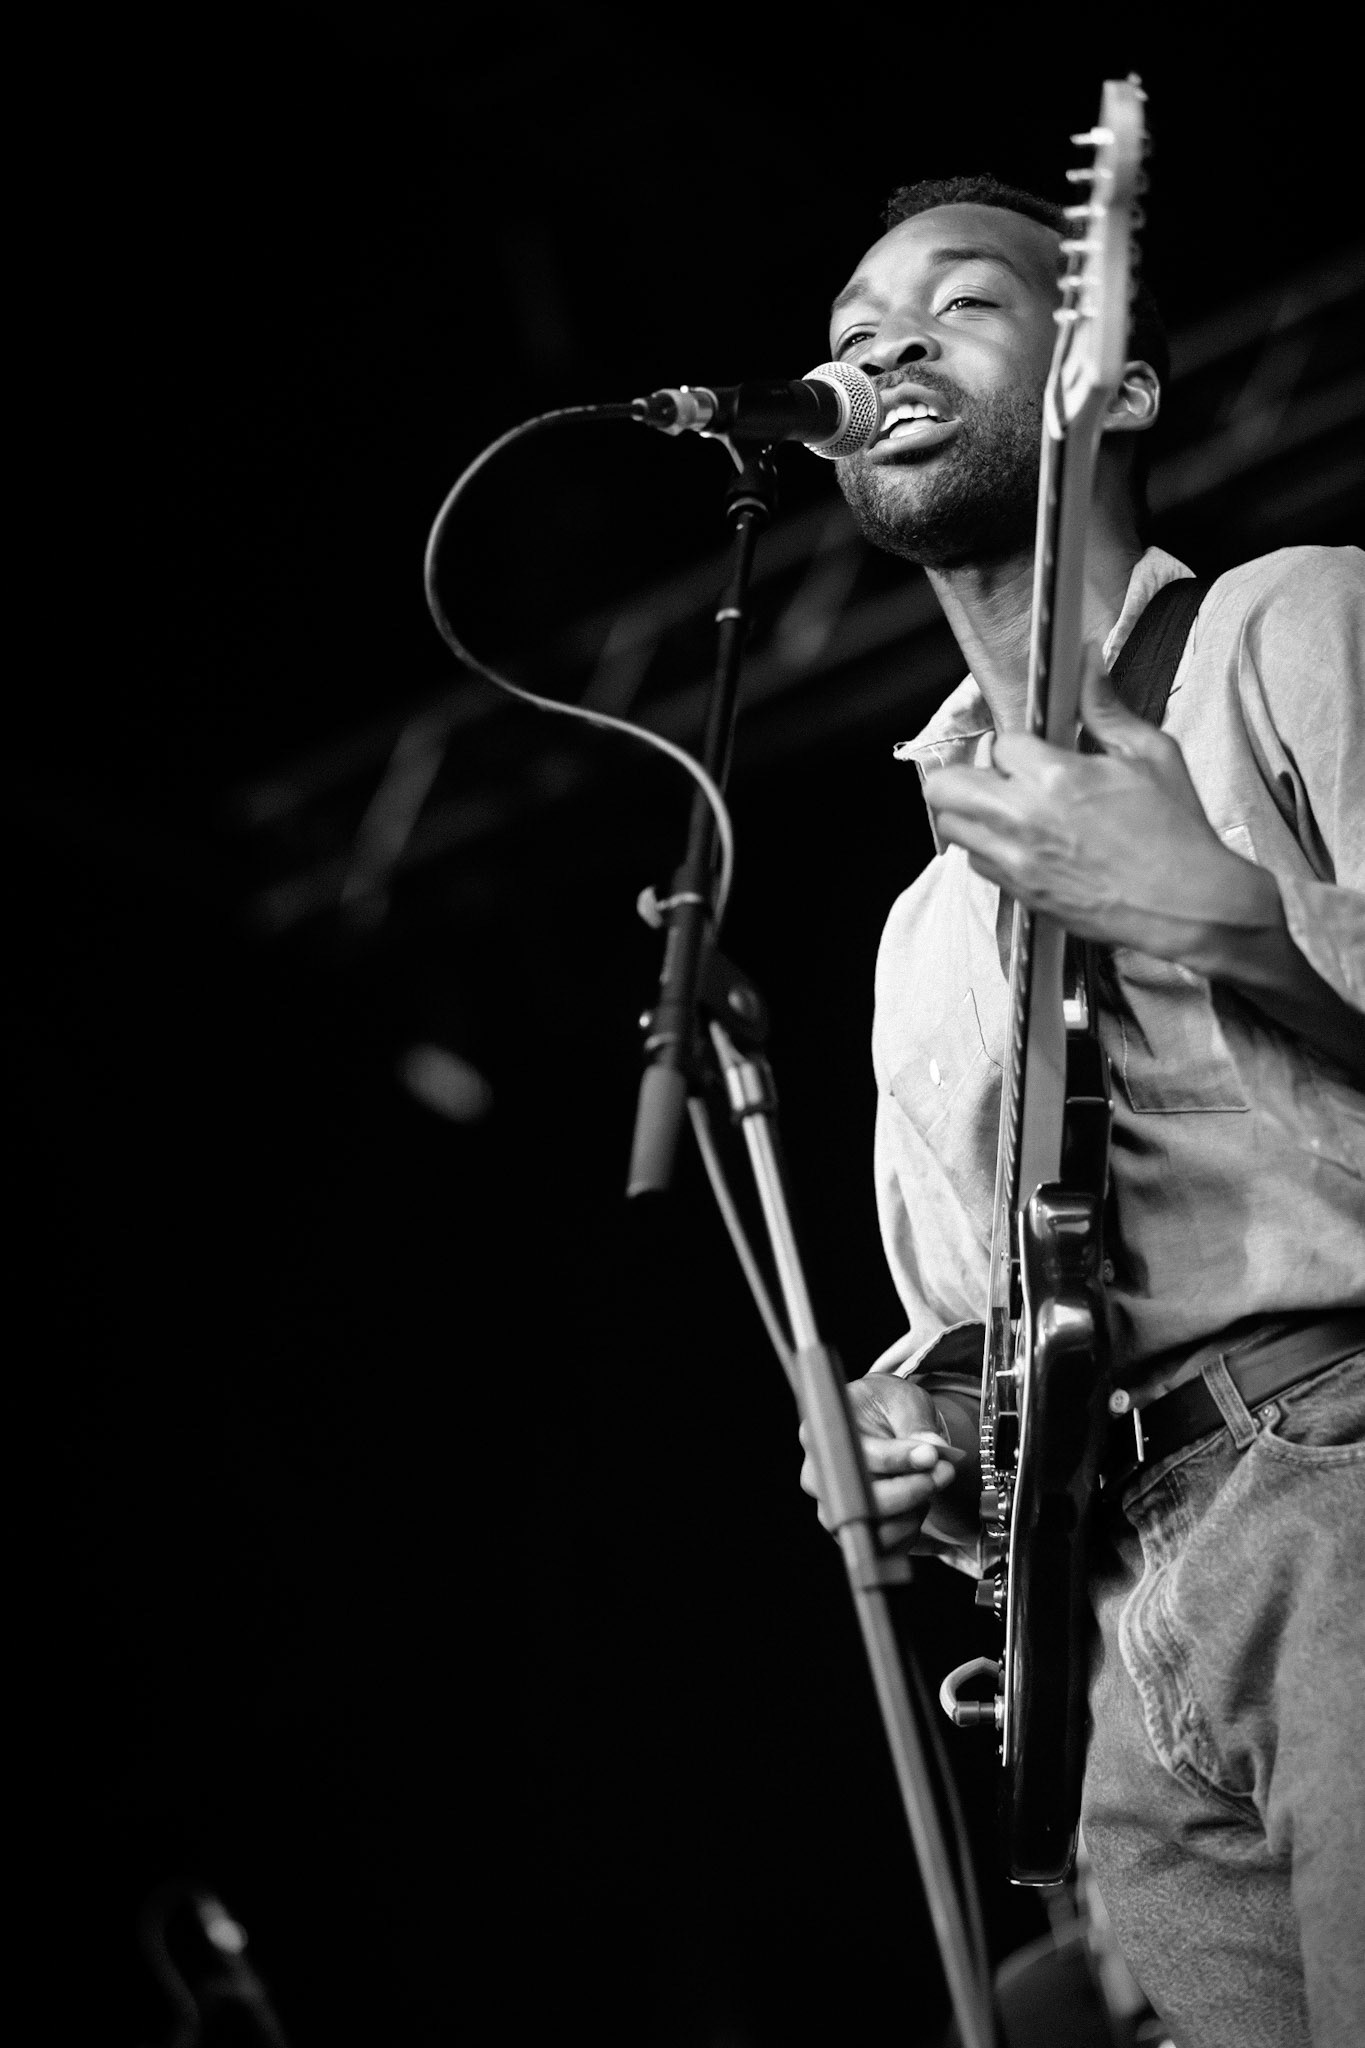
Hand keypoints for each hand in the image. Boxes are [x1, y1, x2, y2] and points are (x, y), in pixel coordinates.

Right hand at [799, 1374, 964, 1550]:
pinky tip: (917, 1504)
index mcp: (823, 1431)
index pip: (858, 1455)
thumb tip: (932, 1450)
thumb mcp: (902, 1401)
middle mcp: (819, 1473)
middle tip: (943, 1471)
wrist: (883, 1423)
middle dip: (911, 1489)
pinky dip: (908, 1530)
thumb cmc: (886, 1408)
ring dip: (912, 1512)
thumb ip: (916, 1423)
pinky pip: (882, 1547)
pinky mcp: (851, 1529)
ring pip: (873, 1530)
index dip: (897, 1459)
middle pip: (862, 1499)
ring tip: (928, 1485)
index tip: (930, 1455)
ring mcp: (833, 1506)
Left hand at [923, 652, 1281, 964]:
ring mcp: (1016, 861)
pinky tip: (1022, 843)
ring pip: (952, 827)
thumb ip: (1105, 708)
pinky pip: (975, 864)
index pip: (1001, 742)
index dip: (1017, 744)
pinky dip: (988, 849)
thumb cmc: (1176, 832)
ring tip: (1007, 808)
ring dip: (971, 811)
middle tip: (998, 774)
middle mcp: (1024, 819)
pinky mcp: (1019, 894)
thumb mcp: (1150, 755)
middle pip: (946, 786)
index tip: (1037, 752)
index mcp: (1057, 777)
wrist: (1189, 905)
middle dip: (966, 772)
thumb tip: (1086, 660)